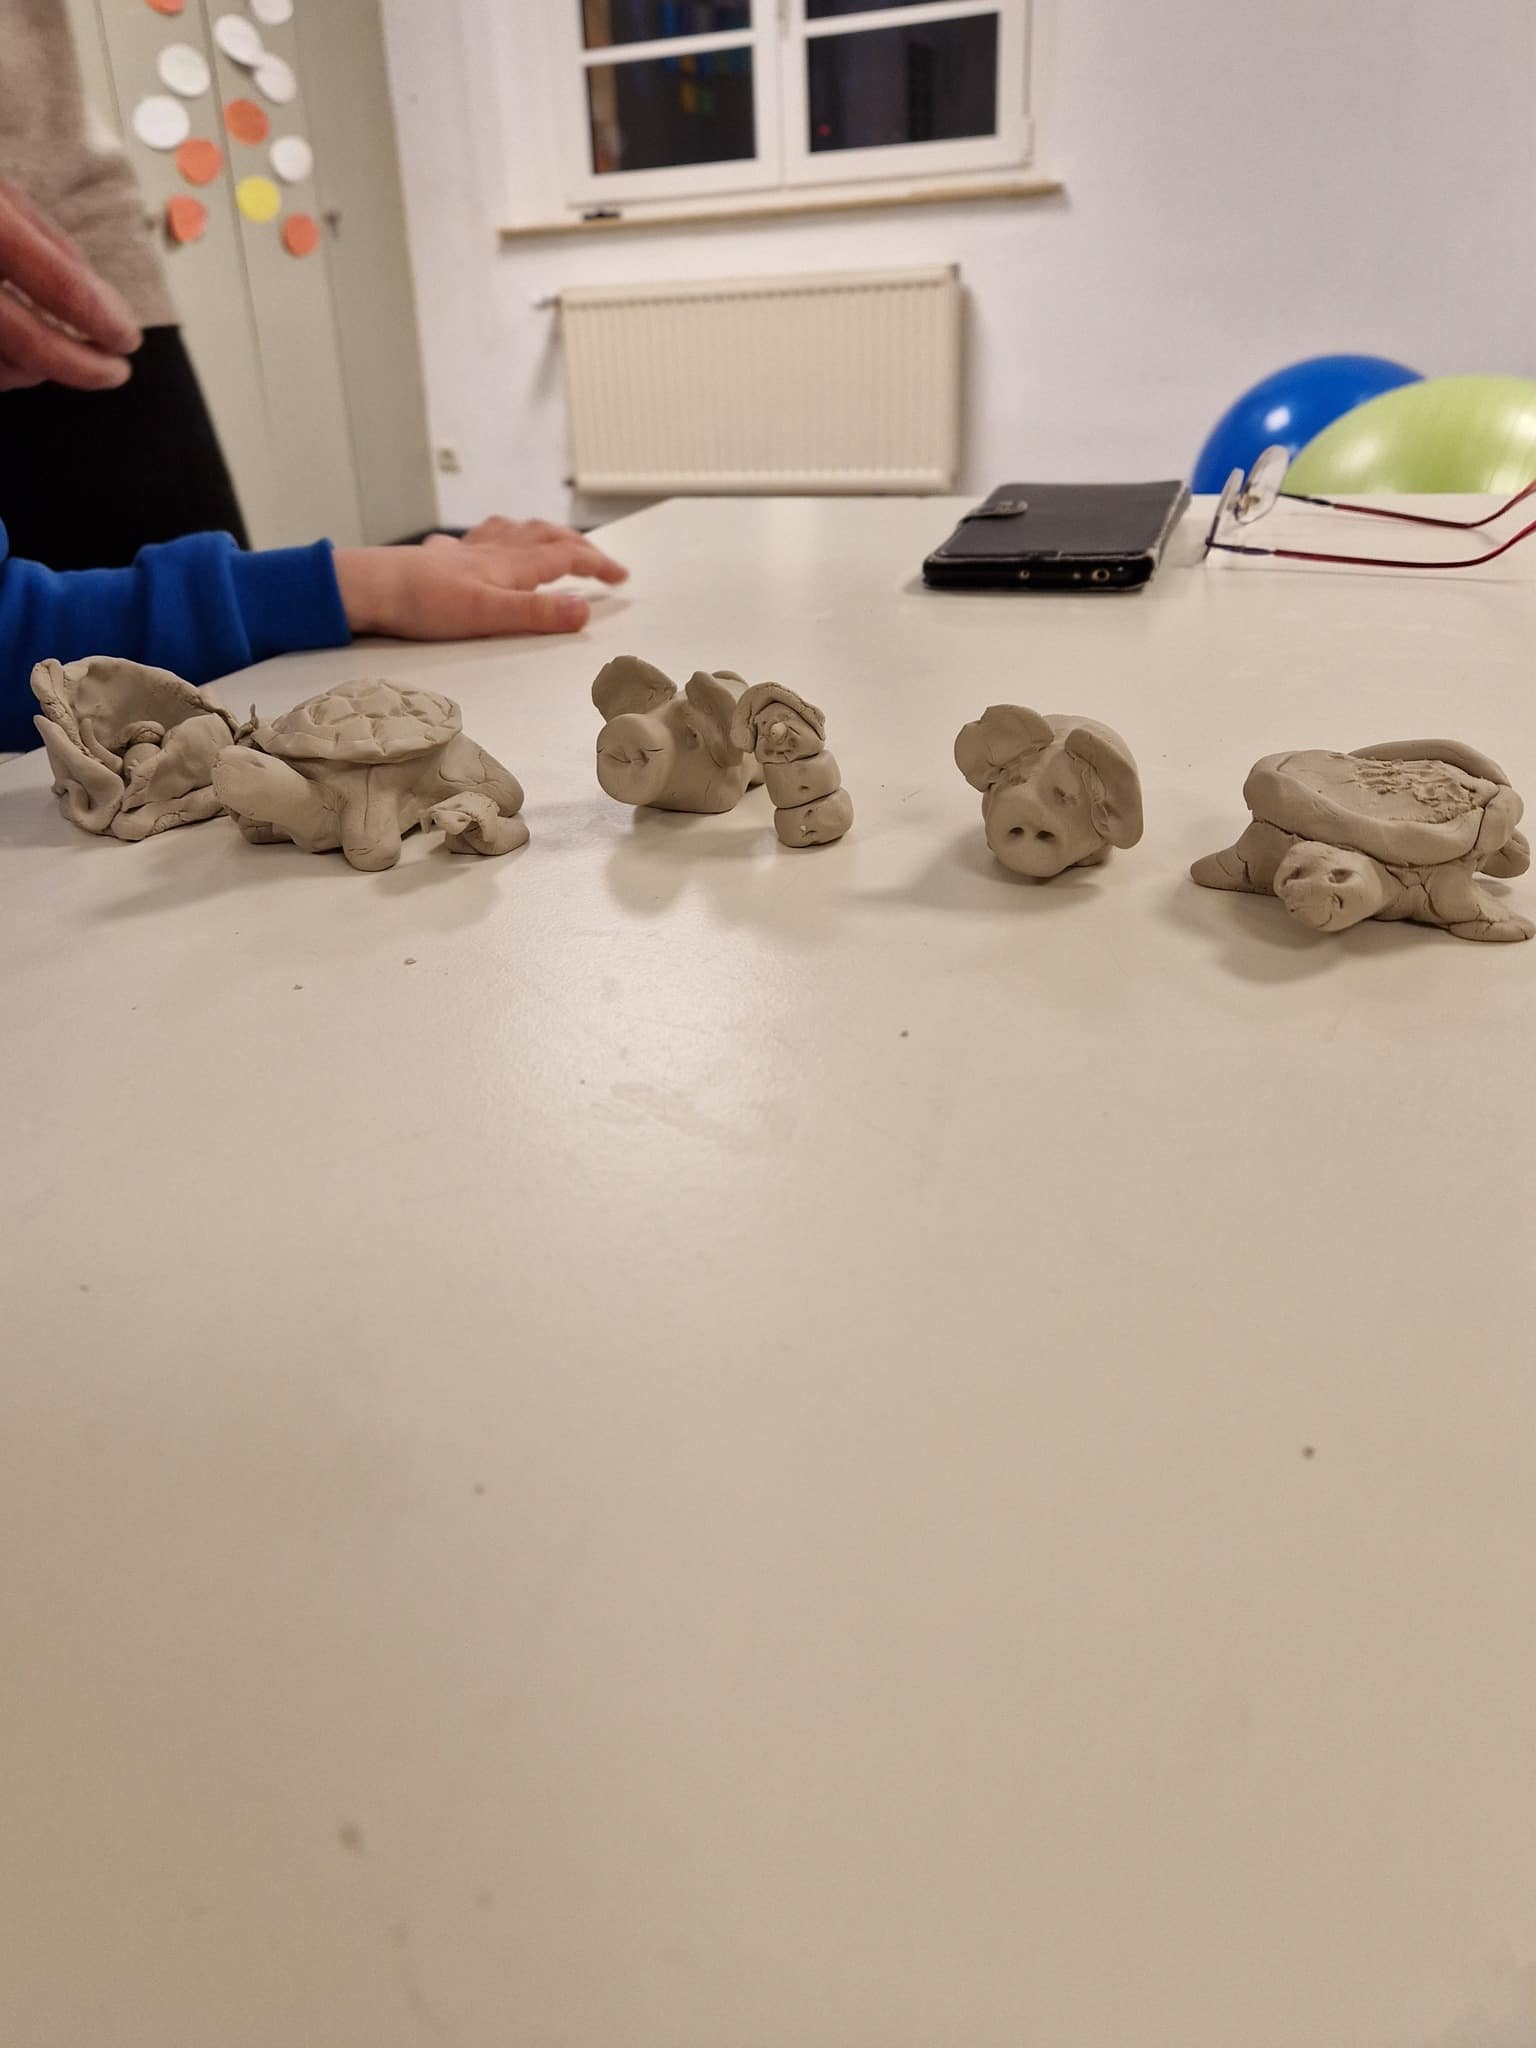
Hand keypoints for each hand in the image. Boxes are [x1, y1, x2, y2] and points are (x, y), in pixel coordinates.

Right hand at [0, 180, 141, 391]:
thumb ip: (50, 244)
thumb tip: (106, 305)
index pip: (57, 283)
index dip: (101, 321)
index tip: (128, 341)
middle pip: (26, 341)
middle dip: (80, 366)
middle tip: (114, 373)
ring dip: (37, 372)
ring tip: (64, 359)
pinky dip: (1, 371)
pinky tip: (16, 360)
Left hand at [333, 517, 628, 638]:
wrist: (372, 587)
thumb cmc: (425, 604)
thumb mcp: (490, 615)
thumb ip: (538, 614)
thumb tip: (585, 613)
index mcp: (511, 565)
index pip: (566, 557)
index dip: (598, 565)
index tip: (622, 576)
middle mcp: (492, 551)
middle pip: (546, 537)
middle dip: (578, 546)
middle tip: (600, 559)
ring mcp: (466, 551)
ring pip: (513, 531)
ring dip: (539, 532)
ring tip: (550, 538)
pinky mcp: (440, 557)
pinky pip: (473, 539)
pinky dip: (490, 538)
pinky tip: (479, 545)